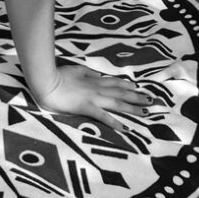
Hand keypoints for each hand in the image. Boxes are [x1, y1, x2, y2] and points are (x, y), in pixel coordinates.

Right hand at [33, 65, 151, 130]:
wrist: (46, 82)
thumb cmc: (57, 75)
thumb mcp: (74, 69)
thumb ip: (86, 71)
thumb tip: (96, 73)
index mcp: (92, 79)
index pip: (113, 82)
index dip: (126, 85)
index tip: (138, 87)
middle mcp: (97, 88)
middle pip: (120, 93)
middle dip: (137, 97)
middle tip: (152, 100)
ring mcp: (93, 98)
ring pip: (117, 103)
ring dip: (132, 108)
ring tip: (146, 112)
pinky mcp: (87, 107)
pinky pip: (104, 116)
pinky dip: (115, 122)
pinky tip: (126, 128)